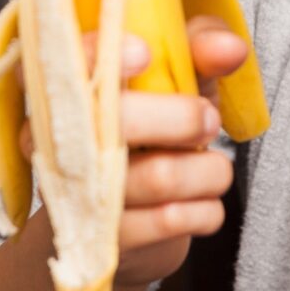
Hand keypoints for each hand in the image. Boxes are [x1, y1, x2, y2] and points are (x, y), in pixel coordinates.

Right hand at [17, 15, 245, 288]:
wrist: (127, 227)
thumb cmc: (152, 133)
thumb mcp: (175, 79)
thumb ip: (200, 50)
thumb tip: (230, 49)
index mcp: (66, 88)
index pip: (63, 59)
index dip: (97, 51)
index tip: (144, 53)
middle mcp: (59, 140)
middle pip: (120, 121)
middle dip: (183, 118)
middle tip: (209, 121)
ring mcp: (79, 194)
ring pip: (158, 176)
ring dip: (207, 170)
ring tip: (213, 168)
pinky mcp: (107, 241)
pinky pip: (173, 220)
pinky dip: (206, 210)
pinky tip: (200, 202)